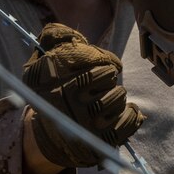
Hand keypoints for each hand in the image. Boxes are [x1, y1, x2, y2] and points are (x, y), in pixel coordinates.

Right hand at [22, 23, 144, 167]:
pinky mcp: (104, 139)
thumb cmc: (53, 91)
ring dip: (117, 95)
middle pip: (108, 74)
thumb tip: (73, 34)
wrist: (53, 136)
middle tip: (102, 81)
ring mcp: (87, 122)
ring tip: (105, 99)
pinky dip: (131, 114)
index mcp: (52, 77)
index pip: (93, 58)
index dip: (104, 58)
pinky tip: (123, 112)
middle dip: (108, 75)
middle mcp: (68, 99)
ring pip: (119, 95)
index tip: (104, 62)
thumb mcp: (42, 63)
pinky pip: (131, 119)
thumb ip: (55, 38)